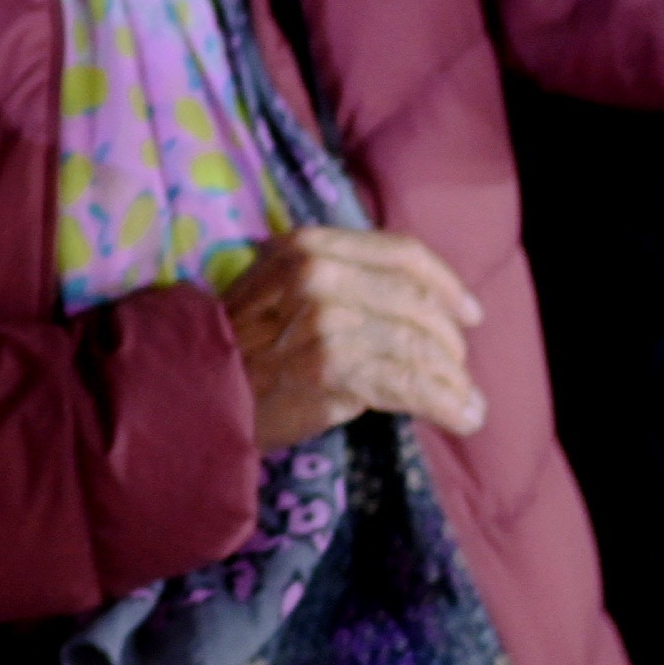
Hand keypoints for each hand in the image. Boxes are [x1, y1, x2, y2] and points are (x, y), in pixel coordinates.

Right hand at [218, 226, 486, 446]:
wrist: (192, 389)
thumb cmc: (244, 344)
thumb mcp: (284, 288)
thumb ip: (342, 280)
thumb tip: (422, 302)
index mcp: (311, 246)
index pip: (402, 254)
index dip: (446, 285)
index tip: (470, 313)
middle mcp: (320, 275)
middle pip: (418, 304)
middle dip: (451, 343)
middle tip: (460, 372)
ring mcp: (326, 321)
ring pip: (420, 347)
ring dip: (455, 381)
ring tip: (469, 404)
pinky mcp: (332, 369)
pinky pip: (410, 385)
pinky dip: (447, 404)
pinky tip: (462, 418)